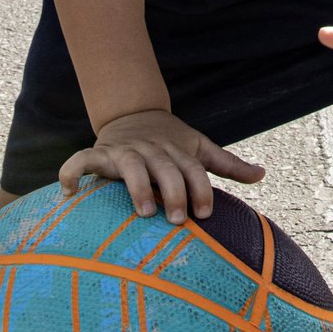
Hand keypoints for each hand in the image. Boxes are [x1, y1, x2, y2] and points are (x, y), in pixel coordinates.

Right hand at [59, 109, 264, 223]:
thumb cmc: (171, 141)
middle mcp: (153, 149)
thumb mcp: (198, 147)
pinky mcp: (100, 153)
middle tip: (178, 220)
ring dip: (137, 186)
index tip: (206, 214)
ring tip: (143, 212)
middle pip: (166, 168)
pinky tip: (69, 193)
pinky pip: (82, 160)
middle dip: (173, 192)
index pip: (193, 169)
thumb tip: (263, 174)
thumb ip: (228, 164)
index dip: (201, 189)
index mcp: (178, 150)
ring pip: (131, 166)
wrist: (133, 112)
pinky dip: (73, 172)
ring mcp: (125, 150)